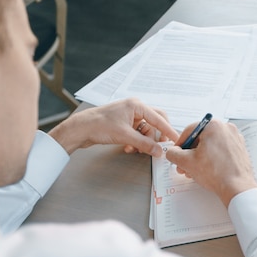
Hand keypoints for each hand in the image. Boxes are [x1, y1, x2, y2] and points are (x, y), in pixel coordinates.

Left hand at [48, 98, 178, 155]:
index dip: (168, 130)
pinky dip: (136, 142)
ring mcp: (129, 116)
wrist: (80, 129)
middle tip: (159, 147)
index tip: (176, 139)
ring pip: (145, 131)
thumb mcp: (125, 136)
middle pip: (154, 123)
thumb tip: (159, 151)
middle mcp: (134, 109)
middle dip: (155, 136)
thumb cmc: (99, 126)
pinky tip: (129, 148)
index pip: (159, 118)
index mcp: (136, 105)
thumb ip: (145, 144)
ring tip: (136, 149)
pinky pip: (137, 134)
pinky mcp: (124, 124)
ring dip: (143, 142)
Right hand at [165, 120, 256, 206]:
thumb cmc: (218, 174)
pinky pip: (221, 150)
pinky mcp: (239, 149)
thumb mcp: (187, 162)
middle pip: (201, 139)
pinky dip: (213, 158)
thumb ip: (174, 154)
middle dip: (190, 153)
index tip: (177, 153)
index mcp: (213, 126)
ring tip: (195, 171)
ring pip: (211, 145)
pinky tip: (208, 170)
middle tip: (184, 165)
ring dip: (200, 157)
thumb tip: (172, 152)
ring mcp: (235, 138)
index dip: (179, 144)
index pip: (189, 131)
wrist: (237, 188)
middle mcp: (226, 128)